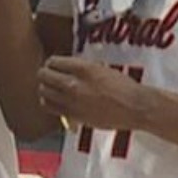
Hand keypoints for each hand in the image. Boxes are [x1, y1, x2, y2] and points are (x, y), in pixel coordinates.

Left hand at [37, 56, 151, 131]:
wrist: (134, 106)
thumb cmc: (123, 87)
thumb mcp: (101, 69)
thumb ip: (83, 68)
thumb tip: (68, 69)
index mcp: (83, 68)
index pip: (54, 62)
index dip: (52, 63)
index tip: (53, 65)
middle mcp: (74, 84)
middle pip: (44, 75)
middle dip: (44, 74)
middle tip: (47, 75)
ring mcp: (72, 101)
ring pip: (43, 92)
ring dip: (44, 88)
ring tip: (48, 88)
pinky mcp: (73, 115)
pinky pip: (51, 108)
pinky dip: (49, 103)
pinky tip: (53, 101)